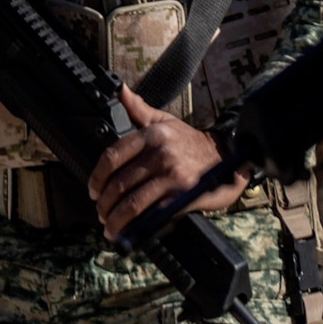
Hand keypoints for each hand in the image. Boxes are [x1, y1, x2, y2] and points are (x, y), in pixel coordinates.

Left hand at [88, 87, 249, 240]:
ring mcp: (173, 176)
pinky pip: (155, 213)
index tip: (93, 190)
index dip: (98, 177)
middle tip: (101, 213)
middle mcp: (160, 154)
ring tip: (111, 227)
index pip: (113, 156)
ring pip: (134, 202)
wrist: (229, 156)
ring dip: (117, 219)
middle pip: (120, 183)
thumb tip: (120, 90)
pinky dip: (139, 226)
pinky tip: (131, 232)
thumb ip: (139, 109)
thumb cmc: (191, 141)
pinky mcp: (185, 195)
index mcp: (151, 135)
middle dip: (105, 204)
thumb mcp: (165, 120)